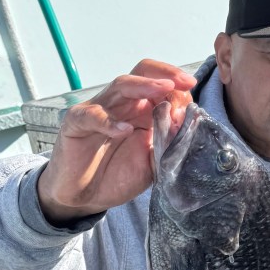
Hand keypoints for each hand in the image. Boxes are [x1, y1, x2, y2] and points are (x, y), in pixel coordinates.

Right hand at [37, 59, 195, 224]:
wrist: (86, 196)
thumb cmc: (119, 175)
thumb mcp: (153, 164)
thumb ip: (169, 146)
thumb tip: (186, 124)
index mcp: (143, 110)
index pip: (162, 85)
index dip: (178, 88)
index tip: (192, 93)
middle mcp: (123, 104)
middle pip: (142, 73)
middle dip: (165, 74)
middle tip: (184, 82)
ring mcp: (99, 110)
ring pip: (121, 86)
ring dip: (143, 85)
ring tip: (163, 89)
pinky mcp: (77, 123)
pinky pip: (92, 116)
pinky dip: (109, 122)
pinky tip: (124, 130)